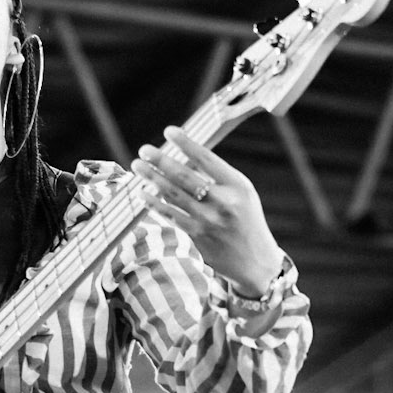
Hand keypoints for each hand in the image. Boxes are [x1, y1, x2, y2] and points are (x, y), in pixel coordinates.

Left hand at [133, 126, 283, 297]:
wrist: (255, 261)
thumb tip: (182, 159)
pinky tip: (144, 193)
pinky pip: (171, 216)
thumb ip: (217, 178)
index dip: (186, 144)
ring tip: (138, 166)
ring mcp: (209, 221)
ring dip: (153, 179)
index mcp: (237, 186)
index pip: (208, 159)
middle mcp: (224, 202)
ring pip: (174, 196)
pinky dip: (155, 203)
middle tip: (144, 149)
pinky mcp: (197, 236)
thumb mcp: (241, 193)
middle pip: (186, 177)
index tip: (169, 131)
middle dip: (162, 161)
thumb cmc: (245, 220)